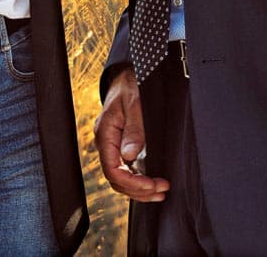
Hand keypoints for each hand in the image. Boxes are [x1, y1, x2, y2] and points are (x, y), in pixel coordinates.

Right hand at [94, 68, 168, 201]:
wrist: (127, 75)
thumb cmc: (130, 85)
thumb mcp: (134, 103)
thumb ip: (134, 128)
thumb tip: (130, 154)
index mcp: (105, 133)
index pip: (112, 169)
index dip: (132, 183)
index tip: (151, 184)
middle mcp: (106, 142)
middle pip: (116, 179)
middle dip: (139, 190)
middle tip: (161, 191)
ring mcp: (113, 145)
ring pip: (121, 177)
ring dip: (140, 189)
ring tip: (160, 192)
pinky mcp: (121, 145)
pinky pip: (126, 169)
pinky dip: (139, 180)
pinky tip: (151, 183)